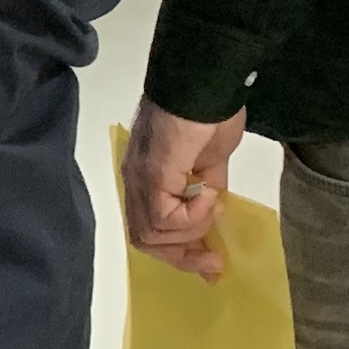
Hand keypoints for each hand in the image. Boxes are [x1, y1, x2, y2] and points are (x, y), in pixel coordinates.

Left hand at [124, 97, 247, 282]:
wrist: (209, 83)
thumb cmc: (210, 115)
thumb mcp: (211, 164)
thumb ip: (207, 193)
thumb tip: (214, 222)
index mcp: (145, 178)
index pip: (148, 230)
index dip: (177, 254)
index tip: (210, 265)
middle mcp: (134, 180)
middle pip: (144, 239)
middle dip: (182, 257)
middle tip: (214, 261)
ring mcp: (140, 177)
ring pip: (153, 234)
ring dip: (192, 232)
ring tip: (214, 205)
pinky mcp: (153, 172)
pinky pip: (165, 216)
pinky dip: (193, 216)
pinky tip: (210, 195)